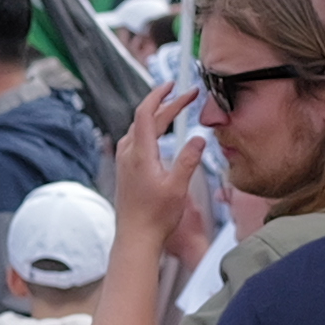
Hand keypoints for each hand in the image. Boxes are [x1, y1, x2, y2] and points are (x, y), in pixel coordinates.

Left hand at [104, 94, 209, 288]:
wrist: (135, 239)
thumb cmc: (155, 217)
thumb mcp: (178, 187)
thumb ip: (189, 160)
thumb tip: (199, 137)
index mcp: (140, 154)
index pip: (146, 113)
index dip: (160, 95)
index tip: (174, 85)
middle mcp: (129, 154)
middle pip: (145, 119)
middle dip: (166, 104)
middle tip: (187, 96)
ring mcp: (125, 163)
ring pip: (139, 129)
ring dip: (156, 117)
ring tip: (173, 111)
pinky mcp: (125, 171)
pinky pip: (135, 141)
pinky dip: (149, 130)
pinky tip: (157, 137)